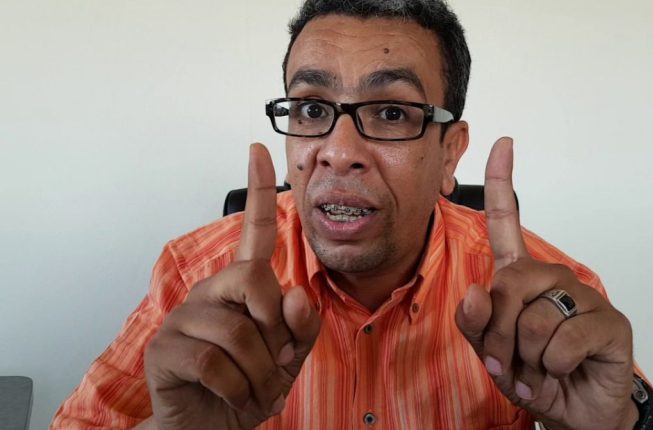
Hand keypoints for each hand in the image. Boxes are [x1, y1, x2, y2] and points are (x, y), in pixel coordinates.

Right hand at [143, 144, 320, 429]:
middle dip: (275, 329)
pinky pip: (215, 363)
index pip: (255, 231)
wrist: (211, 428)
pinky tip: (231, 396)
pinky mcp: (165, 349)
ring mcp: (184, 319)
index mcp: (243, 289)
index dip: (258, 191)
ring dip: (259, 373)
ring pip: (238, 331)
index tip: (258, 150)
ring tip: (253, 389)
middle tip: (272, 363)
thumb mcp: (289, 357)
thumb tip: (294, 291)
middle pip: (255, 282)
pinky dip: (236, 390)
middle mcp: (212, 293)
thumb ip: (301, 326)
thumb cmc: (247, 386)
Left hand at [455, 138, 636, 429]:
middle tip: (506, 362)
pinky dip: (552, 366)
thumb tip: (476, 293)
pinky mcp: (609, 322)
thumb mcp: (491, 352)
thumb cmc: (531, 374)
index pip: (509, 221)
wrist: (572, 413)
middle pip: (509, 283)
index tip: (504, 142)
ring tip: (536, 369)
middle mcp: (552, 279)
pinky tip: (562, 369)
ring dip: (524, 356)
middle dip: (497, 334)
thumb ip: (475, 323)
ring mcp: (583, 297)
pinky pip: (563, 338)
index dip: (504, 181)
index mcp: (521, 277)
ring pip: (533, 316)